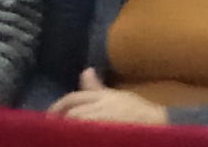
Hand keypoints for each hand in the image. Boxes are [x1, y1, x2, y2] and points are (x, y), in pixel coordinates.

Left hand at [50, 69, 168, 124]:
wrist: (157, 124)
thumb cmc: (136, 111)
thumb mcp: (115, 95)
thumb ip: (96, 87)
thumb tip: (86, 70)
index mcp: (102, 97)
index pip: (73, 98)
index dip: (58, 106)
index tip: (49, 116)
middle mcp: (100, 107)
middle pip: (72, 112)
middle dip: (60, 119)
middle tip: (52, 128)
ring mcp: (102, 122)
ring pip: (77, 122)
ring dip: (67, 128)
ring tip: (61, 134)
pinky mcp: (104, 132)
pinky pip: (85, 133)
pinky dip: (77, 134)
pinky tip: (75, 137)